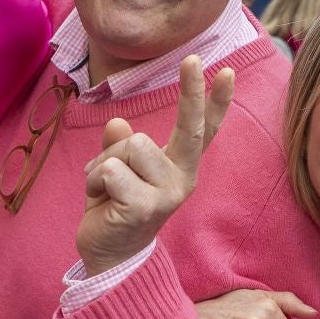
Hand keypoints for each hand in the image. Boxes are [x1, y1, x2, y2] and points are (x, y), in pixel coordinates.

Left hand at [77, 57, 233, 275]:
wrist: (110, 259)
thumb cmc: (114, 210)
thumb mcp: (116, 171)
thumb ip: (121, 146)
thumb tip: (118, 124)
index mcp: (178, 167)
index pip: (202, 130)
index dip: (215, 101)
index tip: (224, 71)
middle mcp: (181, 178)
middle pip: (188, 126)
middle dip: (191, 91)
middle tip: (192, 59)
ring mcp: (167, 193)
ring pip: (131, 146)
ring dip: (104, 162)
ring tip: (104, 188)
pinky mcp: (145, 207)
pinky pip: (111, 170)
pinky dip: (94, 180)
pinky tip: (99, 200)